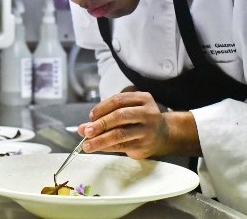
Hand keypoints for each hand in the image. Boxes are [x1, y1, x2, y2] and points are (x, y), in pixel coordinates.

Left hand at [78, 91, 200, 158]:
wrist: (165, 135)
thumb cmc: (139, 119)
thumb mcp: (127, 111)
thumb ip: (106, 115)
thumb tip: (82, 128)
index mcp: (143, 99)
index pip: (118, 100)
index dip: (102, 107)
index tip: (90, 116)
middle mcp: (148, 113)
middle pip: (120, 116)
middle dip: (100, 124)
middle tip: (85, 131)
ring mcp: (148, 130)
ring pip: (120, 134)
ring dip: (100, 140)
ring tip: (87, 145)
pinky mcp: (145, 145)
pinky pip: (123, 146)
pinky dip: (108, 147)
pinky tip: (98, 148)